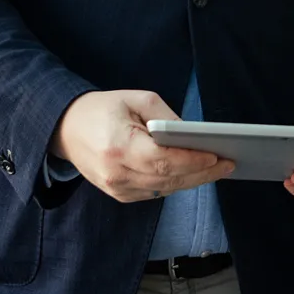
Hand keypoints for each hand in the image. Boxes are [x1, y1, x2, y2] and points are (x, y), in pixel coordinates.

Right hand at [51, 90, 233, 204]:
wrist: (65, 129)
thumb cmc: (102, 109)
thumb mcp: (135, 98)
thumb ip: (165, 116)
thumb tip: (190, 135)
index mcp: (119, 147)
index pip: (163, 160)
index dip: (192, 160)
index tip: (216, 156)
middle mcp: (116, 173)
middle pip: (168, 179)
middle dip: (201, 172)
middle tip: (227, 164)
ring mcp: (116, 188)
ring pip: (164, 189)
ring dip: (192, 180)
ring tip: (217, 169)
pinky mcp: (118, 194)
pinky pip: (154, 192)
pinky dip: (175, 184)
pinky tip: (192, 174)